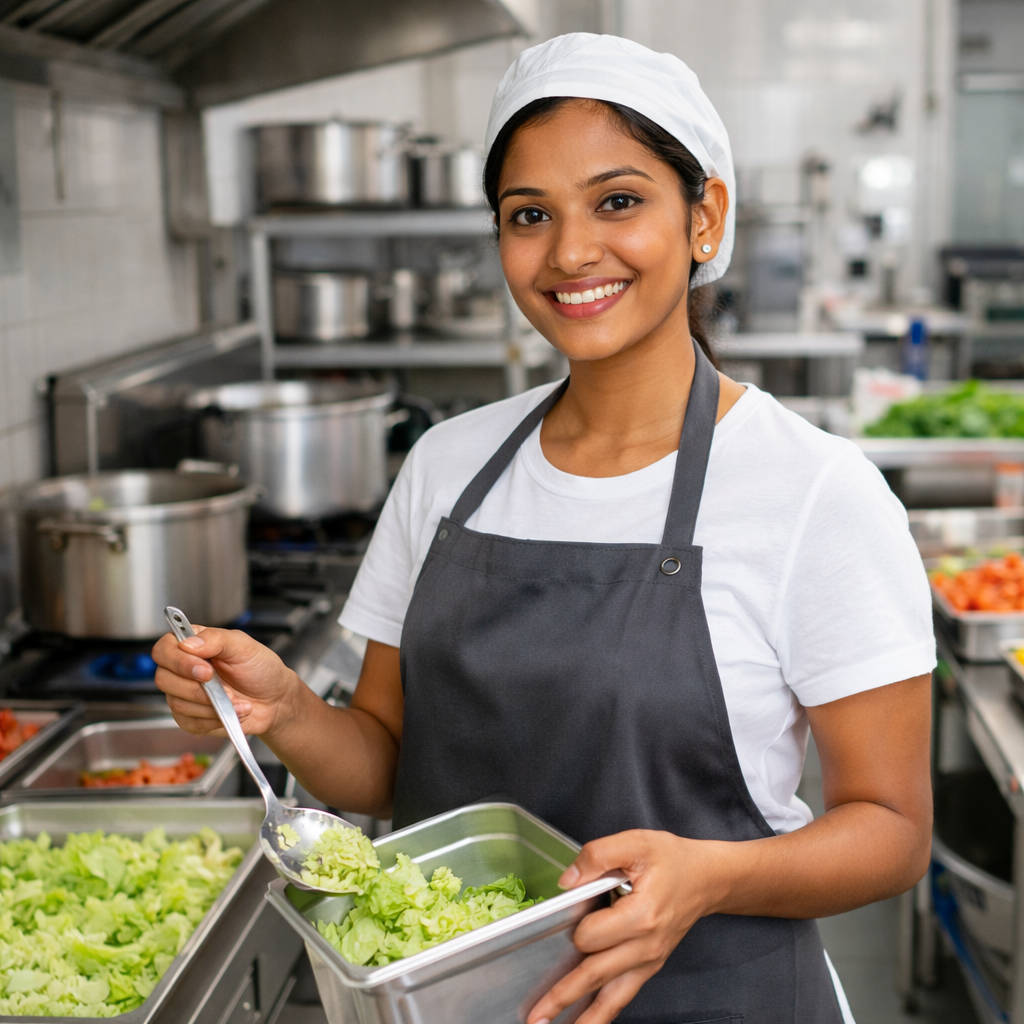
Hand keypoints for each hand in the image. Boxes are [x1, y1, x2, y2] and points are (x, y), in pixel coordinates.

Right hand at [151, 626, 300, 738]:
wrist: (274, 700)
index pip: (164, 649)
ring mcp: (184, 694)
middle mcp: (184, 669)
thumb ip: (217, 639)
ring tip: (235, 700)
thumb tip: (189, 643)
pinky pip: (188, 722)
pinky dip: (213, 719)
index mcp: (193, 645)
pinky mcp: (190, 716)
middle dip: (195, 688)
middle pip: (163, 678)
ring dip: (210, 705)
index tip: (204, 669)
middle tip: (223, 688)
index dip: (178, 661)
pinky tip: (231, 712)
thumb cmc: (260, 669)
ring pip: (176, 703)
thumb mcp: (244, 646)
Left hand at [527, 830, 724, 1023]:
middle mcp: (646, 946)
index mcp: (642, 916)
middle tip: (534, 1015)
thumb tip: (567, 881)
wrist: (707, 879)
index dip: (576, 926)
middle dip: (562, 994)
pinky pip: (623, 997)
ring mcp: (648, 961)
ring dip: (582, 1017)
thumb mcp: (636, 842)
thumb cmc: (672, 859)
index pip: (593, 936)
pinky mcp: (649, 967)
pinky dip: (602, 1014)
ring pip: (611, 998)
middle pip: (595, 975)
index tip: (570, 912)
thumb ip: (598, 855)